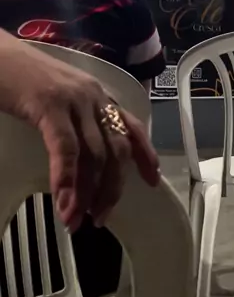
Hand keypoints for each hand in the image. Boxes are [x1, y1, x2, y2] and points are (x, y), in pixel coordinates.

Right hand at [0, 31, 158, 230]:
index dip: (145, 155)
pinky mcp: (50, 105)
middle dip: (111, 189)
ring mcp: (74, 100)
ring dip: (85, 194)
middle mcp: (93, 96)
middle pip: (116, 150)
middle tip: (100, 217)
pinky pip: (66, 149)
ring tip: (74, 219)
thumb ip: (74, 122)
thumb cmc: (18, 77)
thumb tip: (81, 164)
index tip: (152, 181)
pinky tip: (62, 200)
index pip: (131, 126)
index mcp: (97, 94)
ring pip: (94, 155)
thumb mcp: (57, 98)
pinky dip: (66, 179)